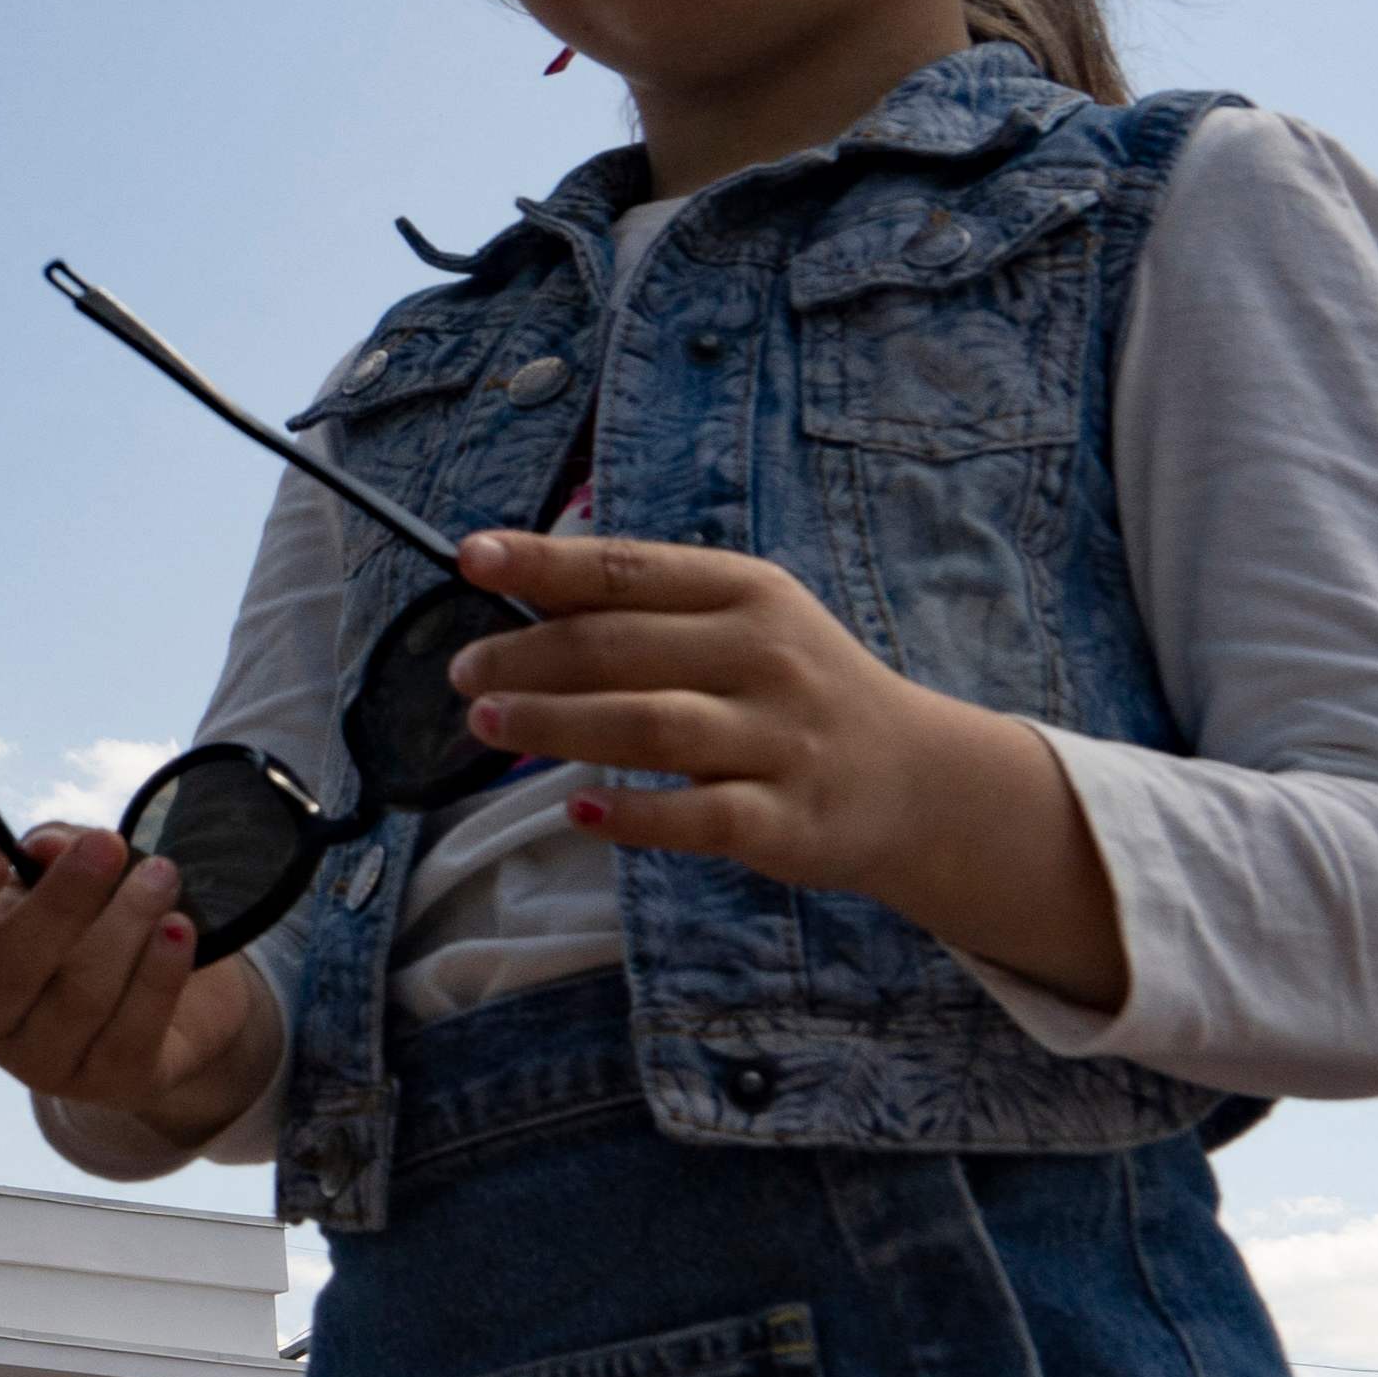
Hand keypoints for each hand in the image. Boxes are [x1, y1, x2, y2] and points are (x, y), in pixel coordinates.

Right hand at [0, 826, 279, 1162]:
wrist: (174, 1005)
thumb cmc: (95, 923)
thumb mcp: (67, 872)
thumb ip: (54, 849)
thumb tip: (51, 848)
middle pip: (8, 967)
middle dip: (62, 901)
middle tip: (107, 845)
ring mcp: (42, 1064)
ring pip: (80, 995)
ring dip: (127, 923)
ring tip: (162, 874)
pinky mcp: (109, 1085)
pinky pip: (132, 1031)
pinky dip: (159, 974)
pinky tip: (179, 928)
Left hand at [447, 528, 1127, 1010]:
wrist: (916, 779)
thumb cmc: (797, 690)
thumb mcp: (747, 622)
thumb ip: (652, 608)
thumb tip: (527, 595)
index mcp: (748, 593)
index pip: (629, 570)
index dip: (544, 562)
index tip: (471, 558)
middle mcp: (765, 657)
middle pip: (622, 649)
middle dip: (527, 657)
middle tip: (462, 671)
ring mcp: (778, 739)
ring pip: (650, 727)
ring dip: (558, 724)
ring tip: (488, 723)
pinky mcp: (784, 818)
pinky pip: (695, 817)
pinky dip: (632, 814)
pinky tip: (577, 808)